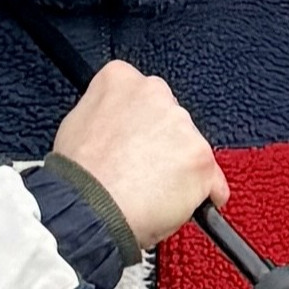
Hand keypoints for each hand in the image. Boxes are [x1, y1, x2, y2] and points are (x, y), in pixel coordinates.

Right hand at [51, 60, 225, 246]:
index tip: (134, 141)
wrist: (88, 209)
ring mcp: (182, 125)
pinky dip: (204, 196)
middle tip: (141, 170)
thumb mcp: (75, 125)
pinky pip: (213, 183)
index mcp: (120, 79)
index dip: (139, 124)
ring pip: (192, 150)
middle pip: (172, 119)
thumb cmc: (78, 176)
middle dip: (163, 144)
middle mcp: (155, 93)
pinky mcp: (201, 158)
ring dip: (180, 170)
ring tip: (151, 192)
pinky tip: (179, 206)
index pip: (143, 95)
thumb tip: (115, 123)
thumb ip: (104, 113)